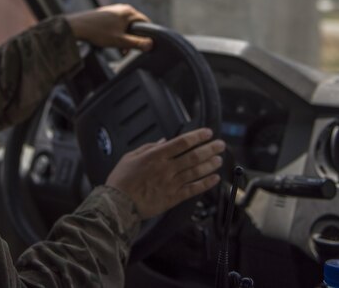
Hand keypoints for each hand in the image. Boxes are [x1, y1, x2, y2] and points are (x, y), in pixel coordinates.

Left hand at [64, 4, 152, 51]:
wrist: (77, 27)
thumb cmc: (97, 32)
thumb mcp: (120, 41)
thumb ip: (136, 43)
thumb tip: (151, 44)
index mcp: (128, 12)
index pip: (146, 22)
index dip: (147, 35)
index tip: (145, 45)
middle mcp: (122, 8)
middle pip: (135, 25)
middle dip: (134, 39)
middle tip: (129, 51)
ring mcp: (114, 10)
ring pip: (125, 26)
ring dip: (125, 38)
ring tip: (120, 50)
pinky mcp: (107, 15)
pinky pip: (117, 25)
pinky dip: (118, 34)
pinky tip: (112, 43)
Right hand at [105, 128, 224, 219]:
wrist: (118, 204)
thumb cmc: (121, 181)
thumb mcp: (130, 156)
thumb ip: (149, 147)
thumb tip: (165, 140)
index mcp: (156, 156)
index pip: (182, 142)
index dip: (197, 136)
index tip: (207, 133)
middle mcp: (167, 168)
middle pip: (193, 156)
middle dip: (210, 149)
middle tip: (220, 144)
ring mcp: (171, 184)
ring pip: (196, 172)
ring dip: (210, 164)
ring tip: (220, 159)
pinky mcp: (173, 198)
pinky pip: (193, 189)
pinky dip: (206, 184)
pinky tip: (214, 179)